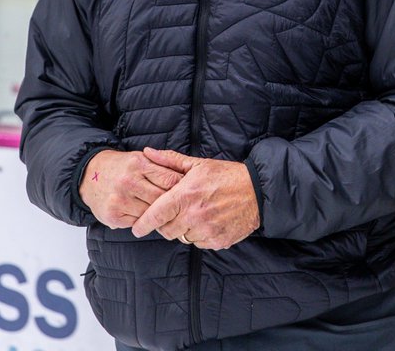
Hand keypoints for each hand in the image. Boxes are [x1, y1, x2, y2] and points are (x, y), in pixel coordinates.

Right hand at [80, 149, 183, 229]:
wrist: (89, 175)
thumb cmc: (122, 167)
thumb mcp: (141, 159)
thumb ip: (162, 166)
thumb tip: (187, 179)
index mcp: (139, 164)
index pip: (169, 179)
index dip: (182, 188)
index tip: (189, 193)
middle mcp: (128, 181)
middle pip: (161, 199)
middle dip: (173, 205)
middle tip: (182, 208)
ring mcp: (120, 199)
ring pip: (150, 214)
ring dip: (159, 216)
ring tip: (166, 215)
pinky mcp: (113, 215)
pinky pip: (137, 223)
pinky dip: (144, 222)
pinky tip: (147, 218)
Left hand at [130, 148, 259, 250]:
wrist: (258, 191)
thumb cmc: (227, 175)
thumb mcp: (198, 164)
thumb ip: (170, 161)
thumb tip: (148, 152)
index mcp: (186, 195)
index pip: (155, 215)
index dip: (142, 224)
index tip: (136, 229)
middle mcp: (194, 215)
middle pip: (166, 230)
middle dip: (165, 224)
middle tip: (173, 214)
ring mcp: (207, 230)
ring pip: (182, 237)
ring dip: (183, 229)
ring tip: (193, 215)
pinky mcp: (218, 241)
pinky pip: (198, 243)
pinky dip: (198, 235)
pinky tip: (207, 221)